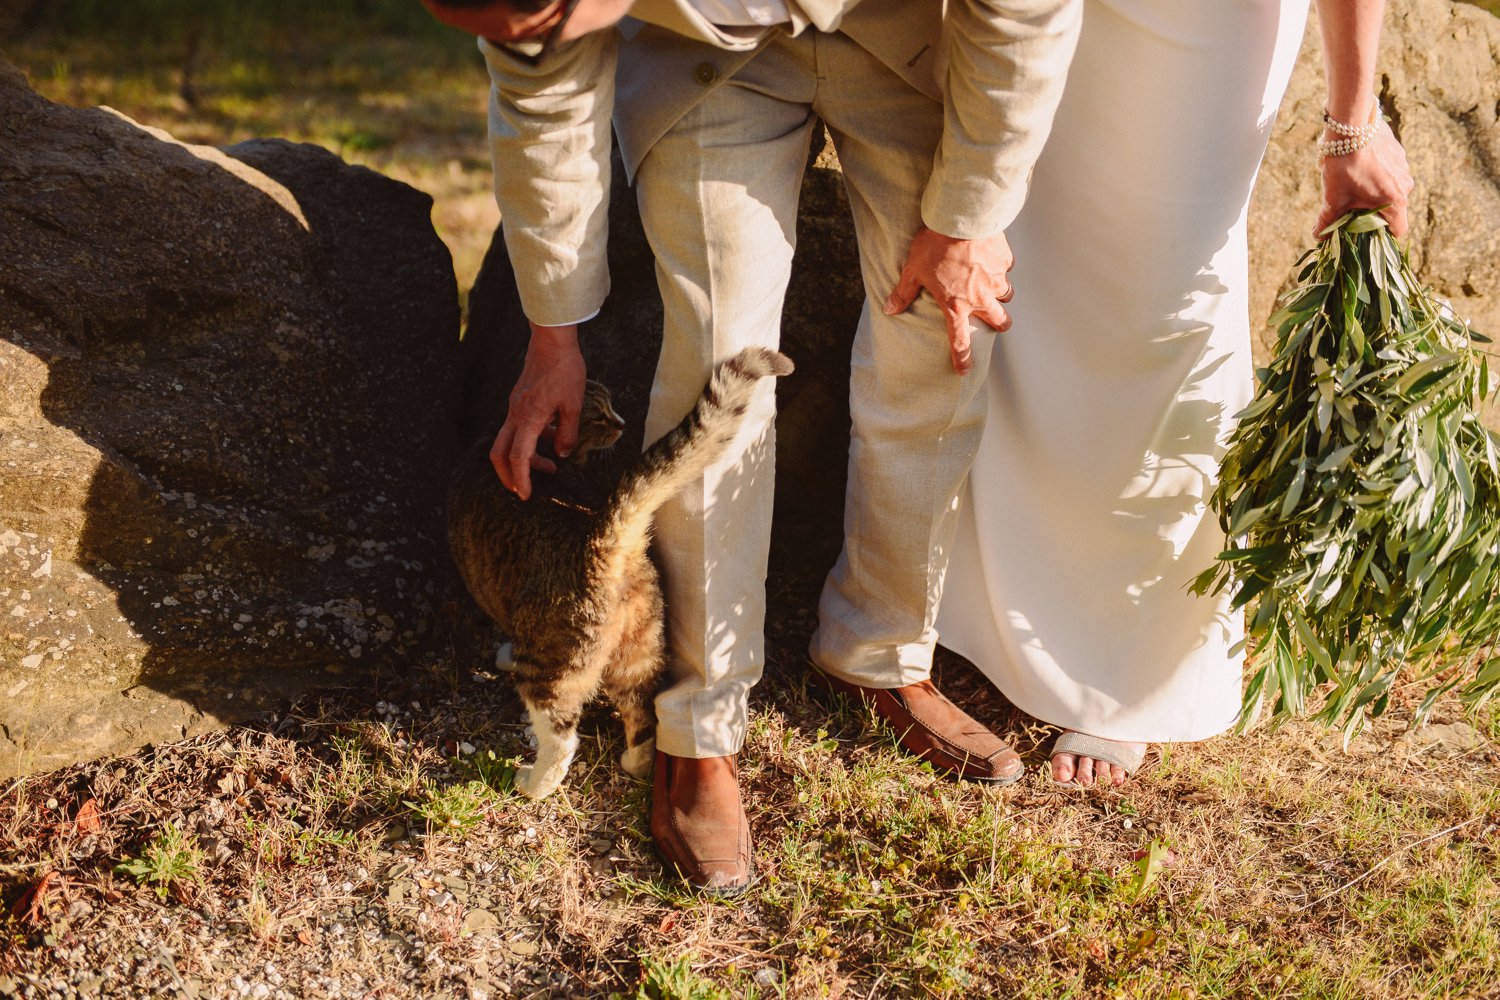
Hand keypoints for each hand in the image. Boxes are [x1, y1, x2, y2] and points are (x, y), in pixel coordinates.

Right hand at [491, 322, 585, 499]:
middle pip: (499, 453)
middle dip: (508, 476)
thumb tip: (562, 455)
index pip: (518, 457)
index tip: (526, 495)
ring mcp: (515, 408)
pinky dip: (530, 441)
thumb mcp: (573, 404)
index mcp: (529, 418)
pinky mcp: (519, 401)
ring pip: (509, 441)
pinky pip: (518, 428)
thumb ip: (567, 433)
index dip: (521, 479)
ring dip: (525, 459)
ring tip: (550, 467)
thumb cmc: (564, 370)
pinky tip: (552, 438)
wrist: (551, 341)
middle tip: (524, 490)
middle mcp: (516, 415)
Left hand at [884, 227, 1014, 374]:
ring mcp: (996, 280)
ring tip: (990, 285)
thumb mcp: (912, 269)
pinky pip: (1006, 269)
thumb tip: (889, 309)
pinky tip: (989, 258)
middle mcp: (980, 297)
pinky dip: (1000, 268)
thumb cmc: (933, 245)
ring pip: (1007, 296)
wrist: (959, 218)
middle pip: (1000, 322)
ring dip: (1001, 295)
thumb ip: (903, 292)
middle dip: (999, 325)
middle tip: (995, 321)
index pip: (960, 341)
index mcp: (956, 305)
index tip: (965, 371)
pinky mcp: (1004, 262)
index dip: (963, 359)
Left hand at [1316, 120, 1413, 237]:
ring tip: (1354, 188)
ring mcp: (1405, 168)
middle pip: (1394, 210)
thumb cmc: (1344, 166)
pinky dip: (1378, 176)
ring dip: (1377, 194)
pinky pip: (1391, 173)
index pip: (1399, 230)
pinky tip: (1361, 170)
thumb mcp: (1333, 198)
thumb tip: (1318, 237)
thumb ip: (1327, 221)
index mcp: (1395, 201)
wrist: (1351, 128)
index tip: (1368, 234)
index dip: (1384, 236)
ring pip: (1392, 190)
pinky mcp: (1399, 154)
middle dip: (1375, 214)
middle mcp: (1406, 186)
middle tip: (1354, 211)